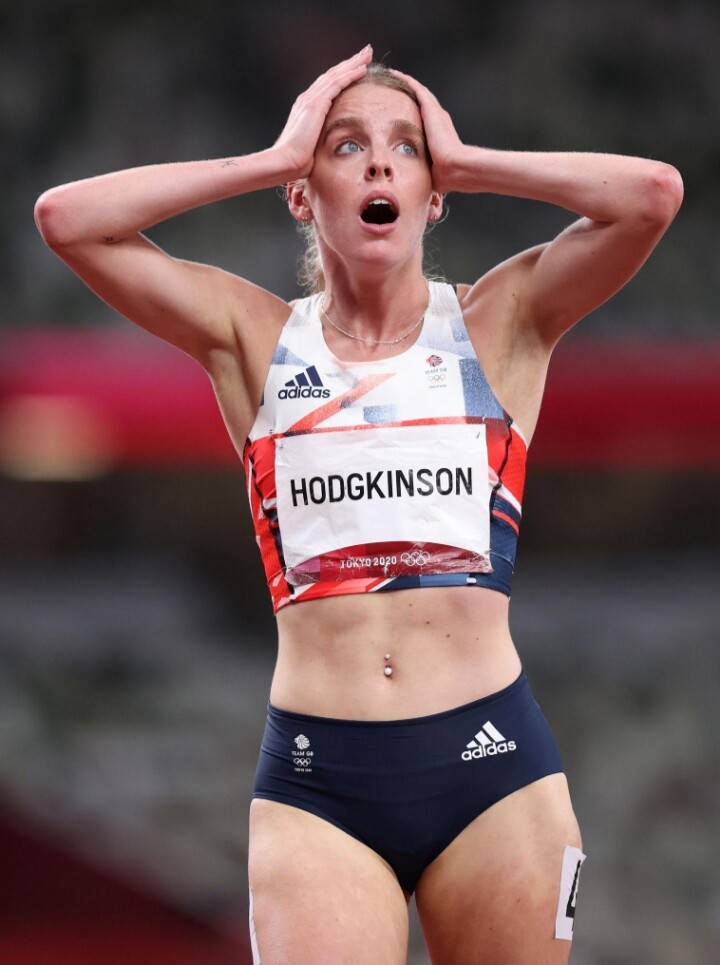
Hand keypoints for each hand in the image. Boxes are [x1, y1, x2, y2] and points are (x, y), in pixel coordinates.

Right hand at [274, 46, 372, 178]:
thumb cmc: (296, 162)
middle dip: (349, 63)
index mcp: (306, 108)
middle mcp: (307, 99)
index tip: (355, 69)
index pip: (327, 86)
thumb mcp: (311, 147)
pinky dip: (350, 74)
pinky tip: (362, 69)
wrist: (284, 162)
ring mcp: (311, 100)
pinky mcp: (316, 104)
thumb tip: (328, 149)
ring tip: (367, 55)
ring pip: (336, 75)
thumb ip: (319, 140)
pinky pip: (337, 84)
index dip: (342, 76)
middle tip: (364, 54)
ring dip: (353, 64)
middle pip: (332, 75)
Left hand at [391, 69, 466, 193]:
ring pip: (417, 91)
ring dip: (404, 83)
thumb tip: (416, 189)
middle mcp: (437, 119)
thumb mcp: (430, 170)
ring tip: (390, 75)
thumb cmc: (445, 176)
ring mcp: (435, 113)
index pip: (420, 116)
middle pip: (419, 101)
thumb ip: (423, 171)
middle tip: (391, 85)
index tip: (396, 107)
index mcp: (437, 132)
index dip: (409, 110)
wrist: (455, 169)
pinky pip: (416, 88)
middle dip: (405, 93)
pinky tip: (394, 74)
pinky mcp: (431, 109)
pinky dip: (405, 80)